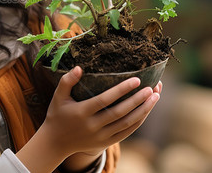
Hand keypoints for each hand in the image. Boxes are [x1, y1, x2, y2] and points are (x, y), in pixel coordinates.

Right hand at [17, 66, 159, 172]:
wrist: (56, 142)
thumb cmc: (57, 114)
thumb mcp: (58, 97)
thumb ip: (67, 81)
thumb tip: (79, 67)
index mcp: (81, 112)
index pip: (105, 100)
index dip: (121, 90)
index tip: (136, 79)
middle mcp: (92, 126)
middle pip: (120, 112)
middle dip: (138, 100)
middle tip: (152, 87)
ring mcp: (100, 136)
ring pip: (127, 123)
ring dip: (143, 110)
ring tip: (155, 96)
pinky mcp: (105, 143)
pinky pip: (126, 132)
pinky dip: (138, 122)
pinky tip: (146, 110)